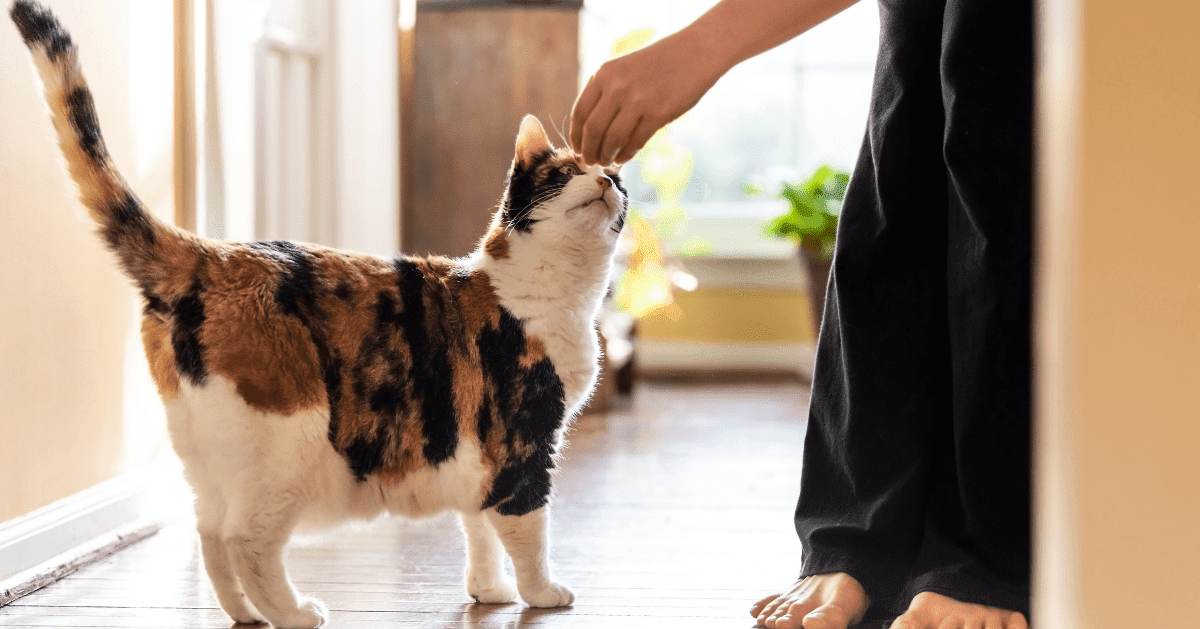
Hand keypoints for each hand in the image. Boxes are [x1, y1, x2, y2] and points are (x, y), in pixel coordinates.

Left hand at [570, 33, 725, 165]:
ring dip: (607, 156)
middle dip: (588, 151)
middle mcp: (617, 86)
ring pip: (613, 139)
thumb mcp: (624, 68)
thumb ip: (607, 91)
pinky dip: (627, 154)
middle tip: (589, 162)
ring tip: (607, 162)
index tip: (577, 149)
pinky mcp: (658, 112)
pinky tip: (624, 158)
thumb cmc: (659, 63)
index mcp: (604, 74)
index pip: (580, 112)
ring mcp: (638, 100)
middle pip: (593, 129)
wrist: (695, 51)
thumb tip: (591, 129)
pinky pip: (636, 141)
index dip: (576, 136)